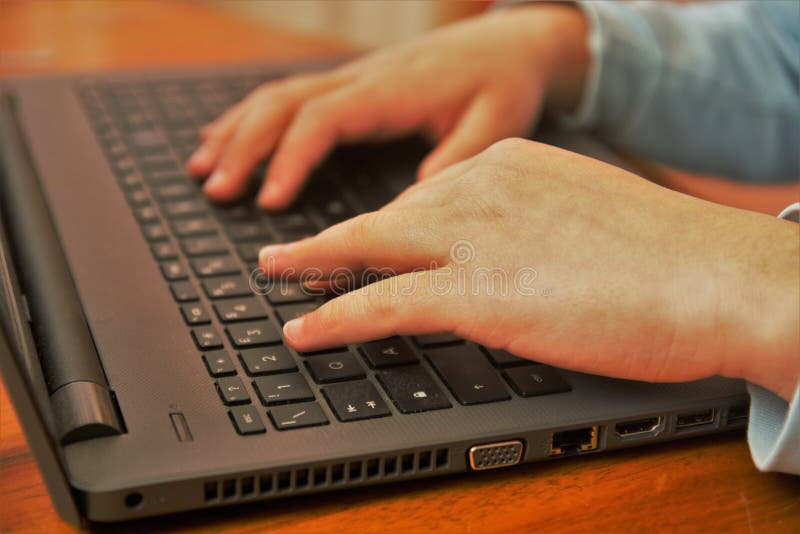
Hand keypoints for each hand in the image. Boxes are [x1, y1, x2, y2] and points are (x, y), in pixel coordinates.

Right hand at [186, 5, 587, 208]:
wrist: (512, 43)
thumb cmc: (504, 84)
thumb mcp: (496, 125)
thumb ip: (456, 161)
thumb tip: (412, 206)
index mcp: (391, 92)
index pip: (323, 119)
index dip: (290, 158)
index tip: (269, 202)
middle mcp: (362, 80)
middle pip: (284, 103)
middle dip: (244, 145)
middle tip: (215, 190)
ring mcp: (353, 78)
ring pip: (279, 95)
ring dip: (237, 130)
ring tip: (202, 167)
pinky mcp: (353, 85)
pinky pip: (292, 95)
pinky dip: (253, 116)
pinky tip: (229, 135)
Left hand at [259, 139, 799, 400]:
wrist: (714, 277)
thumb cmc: (670, 258)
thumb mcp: (589, 220)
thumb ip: (536, 228)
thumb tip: (513, 258)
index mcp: (514, 165)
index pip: (431, 193)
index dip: (390, 223)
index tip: (365, 238)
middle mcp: (484, 188)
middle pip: (388, 213)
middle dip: (335, 236)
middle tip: (291, 250)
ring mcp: (474, 237)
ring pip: (370, 247)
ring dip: (316, 267)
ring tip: (280, 278)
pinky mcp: (474, 290)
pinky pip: (382, 301)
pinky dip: (335, 317)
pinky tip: (305, 329)